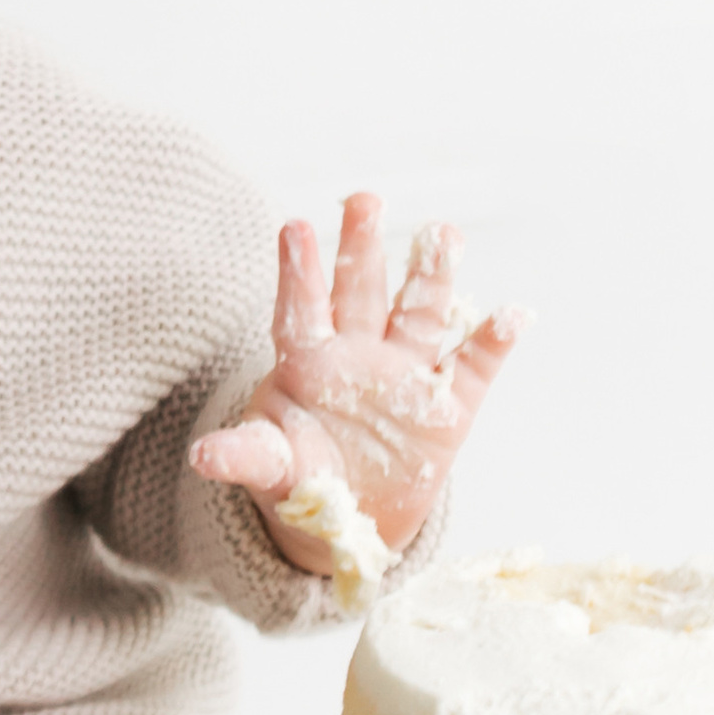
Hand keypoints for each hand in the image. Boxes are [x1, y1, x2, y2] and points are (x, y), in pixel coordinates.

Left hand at [189, 195, 519, 580]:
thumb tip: (200, 457)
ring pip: (420, 314)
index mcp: (310, 363)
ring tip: (442, 233)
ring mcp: (405, 376)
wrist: (350, 515)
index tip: (295, 227)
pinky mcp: (448, 408)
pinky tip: (513, 314)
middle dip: (362, 248)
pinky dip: (494, 343)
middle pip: (360, 292)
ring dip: (432, 277)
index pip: (302, 310)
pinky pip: (474, 369)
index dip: (300, 273)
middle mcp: (360, 355)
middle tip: (364, 199)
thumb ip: (242, 456)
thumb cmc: (301, 474)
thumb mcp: (270, 465)